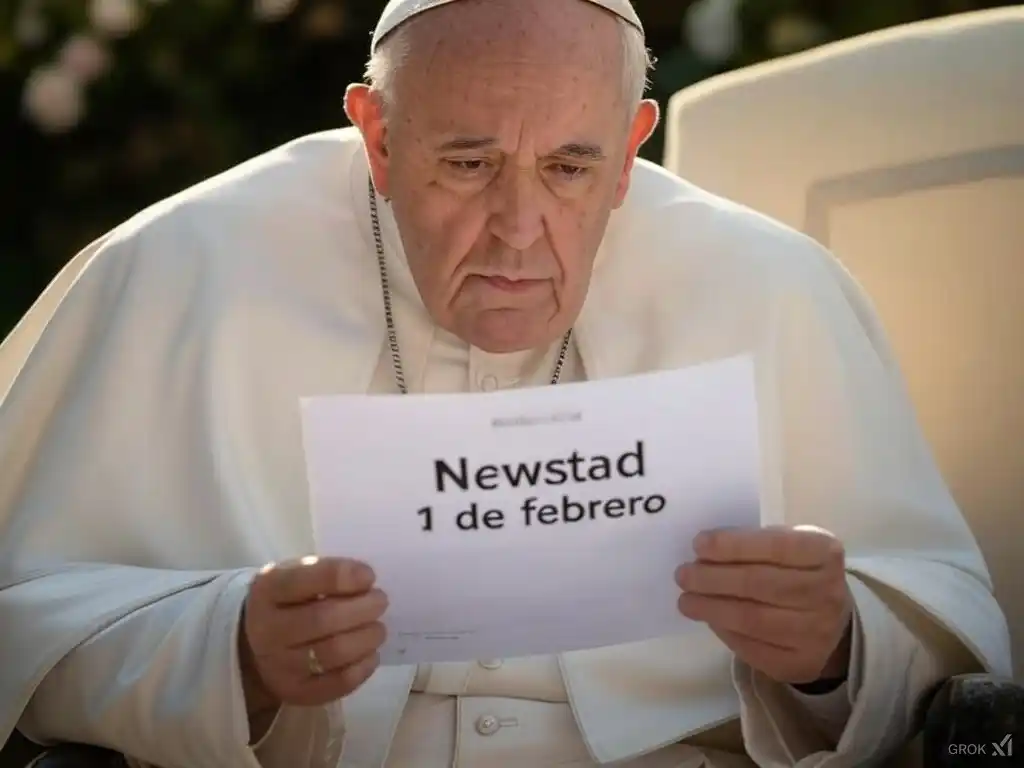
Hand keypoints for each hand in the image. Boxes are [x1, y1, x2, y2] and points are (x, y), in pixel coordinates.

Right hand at [240, 556, 387, 714]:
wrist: (255, 646)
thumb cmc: (287, 602)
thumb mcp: (295, 576)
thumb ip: (325, 573)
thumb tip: (366, 581)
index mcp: (266, 591)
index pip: (303, 580)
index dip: (342, 576)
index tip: (369, 576)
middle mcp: (267, 630)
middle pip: (323, 619)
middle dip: (362, 608)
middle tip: (380, 601)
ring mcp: (279, 666)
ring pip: (333, 652)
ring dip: (367, 638)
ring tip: (378, 629)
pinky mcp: (295, 693)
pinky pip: (337, 683)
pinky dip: (363, 667)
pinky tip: (371, 654)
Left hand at [675, 526, 852, 684]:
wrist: (833, 621)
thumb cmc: (799, 571)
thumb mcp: (791, 545)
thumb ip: (757, 543)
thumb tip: (706, 550)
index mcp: (824, 553)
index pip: (776, 546)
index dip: (733, 545)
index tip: (698, 544)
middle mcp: (827, 593)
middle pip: (760, 584)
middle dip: (713, 578)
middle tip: (683, 575)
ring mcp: (817, 633)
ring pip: (753, 620)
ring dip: (712, 607)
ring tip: (686, 600)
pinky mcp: (800, 664)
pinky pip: (753, 649)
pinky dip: (725, 632)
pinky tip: (709, 619)